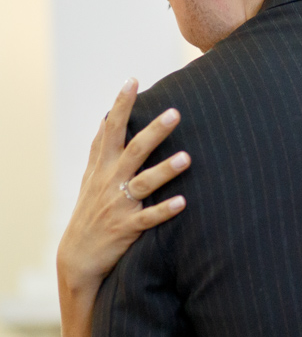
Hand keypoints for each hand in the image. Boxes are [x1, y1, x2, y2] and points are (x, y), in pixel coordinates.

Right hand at [56, 79, 188, 293]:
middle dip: (154, 131)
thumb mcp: (92, 177)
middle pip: (134, 151)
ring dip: (165, 171)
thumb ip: (102, 149)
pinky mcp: (126, 228)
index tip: (132, 80)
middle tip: (175, 112)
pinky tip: (183, 203)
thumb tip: (108, 117)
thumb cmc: (92, 209)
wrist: (78, 256)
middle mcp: (110, 181)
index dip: (121, 105)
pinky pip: (148, 218)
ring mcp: (118, 205)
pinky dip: (164, 210)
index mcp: (103, 166)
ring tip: (187, 158)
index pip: (111, 130)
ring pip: (144, 183)